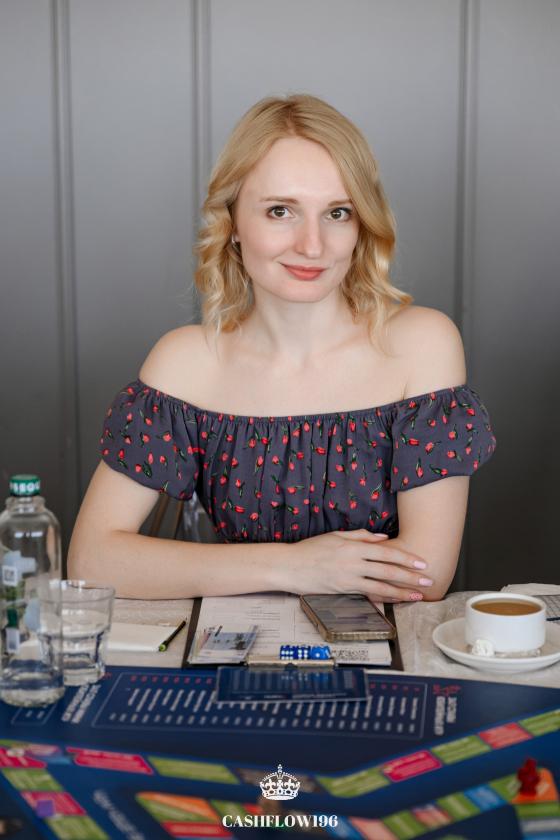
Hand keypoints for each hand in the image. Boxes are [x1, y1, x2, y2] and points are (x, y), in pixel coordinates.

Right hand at [287, 529, 431, 601]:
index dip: (405, 558)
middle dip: (410, 577)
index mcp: (353, 547)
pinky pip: (367, 596)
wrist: (289, 566)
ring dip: (401, 592)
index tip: (421, 563)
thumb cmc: (311, 549)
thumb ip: (361, 536)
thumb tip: (383, 538)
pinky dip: (382, 600)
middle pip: (388, 571)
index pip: (386, 552)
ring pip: (381, 587)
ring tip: (417, 596)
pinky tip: (394, 602)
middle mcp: (353, 563)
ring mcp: (348, 579)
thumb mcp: (336, 535)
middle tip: (427, 581)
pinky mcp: (343, 591)